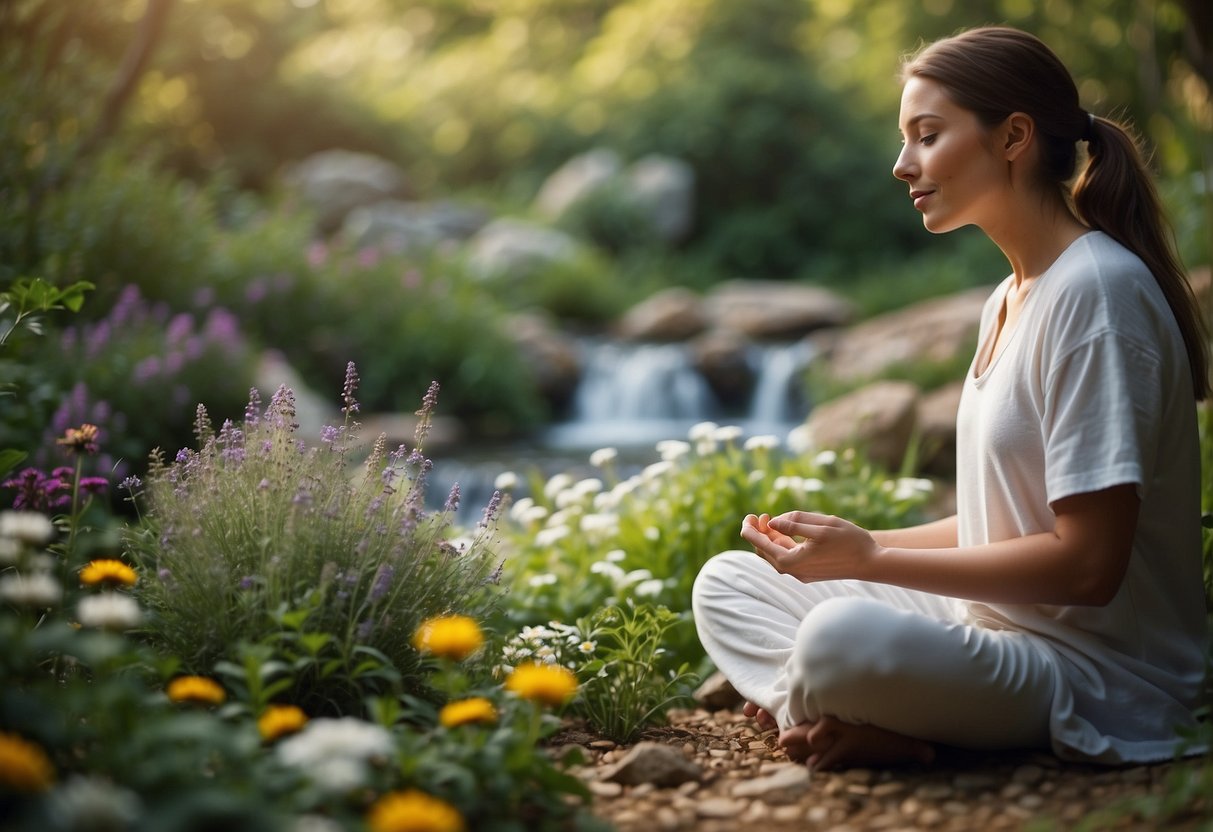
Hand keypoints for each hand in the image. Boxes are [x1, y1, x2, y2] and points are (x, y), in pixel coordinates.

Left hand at [740, 510, 879, 582]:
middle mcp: (794, 572)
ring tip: (768, 520)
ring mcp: (801, 574)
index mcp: (792, 561)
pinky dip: (781, 545)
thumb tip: (771, 523)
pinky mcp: (809, 573)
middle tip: (758, 516)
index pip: (761, 545)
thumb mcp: (821, 526)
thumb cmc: (849, 541)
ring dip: (770, 539)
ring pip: (776, 556)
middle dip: (758, 533)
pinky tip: (783, 532)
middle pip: (765, 553)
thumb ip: (794, 523)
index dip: (751, 529)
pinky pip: (787, 559)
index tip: (748, 516)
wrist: (872, 563)